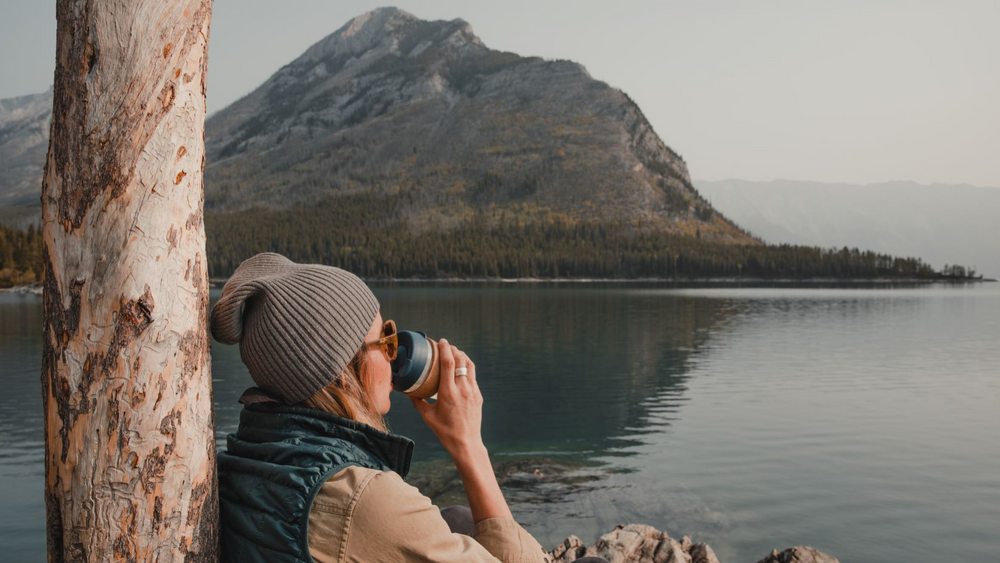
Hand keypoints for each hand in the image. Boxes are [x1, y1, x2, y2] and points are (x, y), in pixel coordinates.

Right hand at [409, 338, 484, 455]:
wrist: (466, 443)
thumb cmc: (445, 431)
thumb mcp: (427, 416)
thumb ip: (417, 402)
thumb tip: (408, 391)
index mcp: (448, 393)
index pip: (449, 363)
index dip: (445, 349)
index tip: (441, 341)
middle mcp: (462, 389)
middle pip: (461, 360)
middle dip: (453, 349)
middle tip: (446, 345)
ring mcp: (472, 392)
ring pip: (470, 366)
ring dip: (462, 356)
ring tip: (454, 352)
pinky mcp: (478, 396)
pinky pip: (473, 376)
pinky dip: (467, 367)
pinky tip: (461, 368)